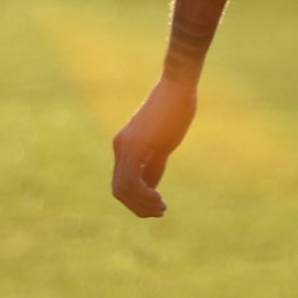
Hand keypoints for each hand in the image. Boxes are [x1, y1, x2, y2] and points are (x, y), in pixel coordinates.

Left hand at [111, 76, 197, 217]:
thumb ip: (154, 164)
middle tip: (159, 212)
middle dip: (138, 206)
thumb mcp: (164, 142)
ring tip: (161, 208)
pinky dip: (143, 196)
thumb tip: (151, 188)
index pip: (122, 182)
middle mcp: (120, 147)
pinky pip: (131, 180)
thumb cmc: (175, 108)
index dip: (137, 200)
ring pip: (123, 189)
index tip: (157, 205)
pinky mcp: (136, 146)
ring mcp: (126, 147)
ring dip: (141, 204)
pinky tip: (159, 198)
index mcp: (124, 145)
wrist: (177, 85)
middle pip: (119, 190)